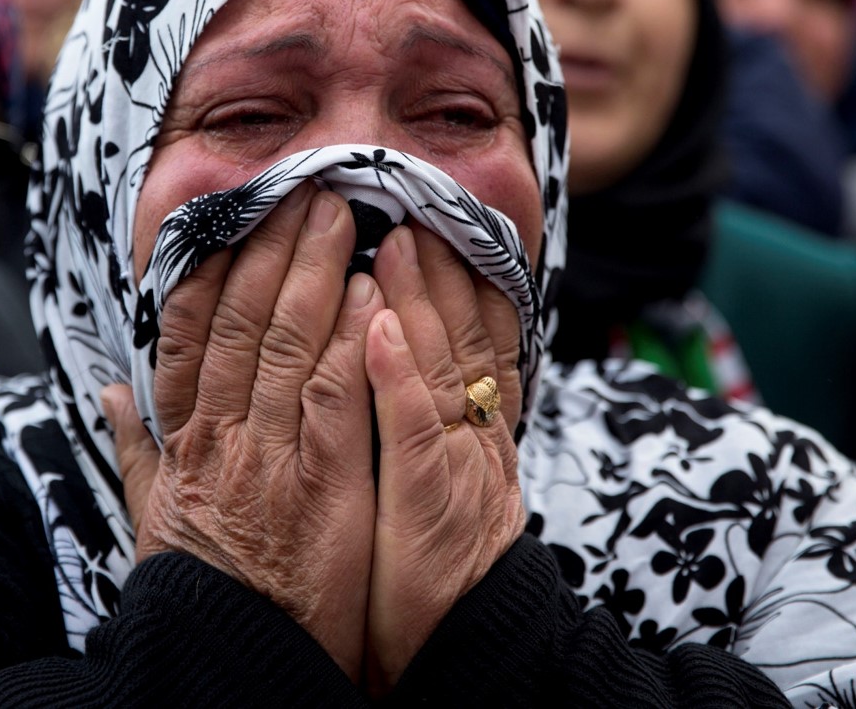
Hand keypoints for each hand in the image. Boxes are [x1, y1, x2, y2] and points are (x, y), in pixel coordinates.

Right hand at [105, 187, 378, 675]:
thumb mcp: (150, 516)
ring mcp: (273, 456)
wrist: (232, 659)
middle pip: (245, 321)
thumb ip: (137, 448)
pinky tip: (370, 297)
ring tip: (342, 216)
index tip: (233, 218)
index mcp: (185, 439)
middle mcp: (223, 436)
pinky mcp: (325, 484)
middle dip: (275, 249)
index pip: (191, 334)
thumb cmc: (200, 588)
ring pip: (289, 345)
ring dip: (316, 274)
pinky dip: (352, 343)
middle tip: (306, 190)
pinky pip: (337, 398)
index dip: (212, 268)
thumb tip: (110, 393)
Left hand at [363, 225, 524, 692]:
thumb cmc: (434, 572)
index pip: (471, 339)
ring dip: (423, 298)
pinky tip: (381, 329)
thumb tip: (400, 369)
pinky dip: (402, 376)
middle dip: (439, 267)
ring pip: (445, 363)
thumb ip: (421, 424)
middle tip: (414, 204)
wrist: (471, 650)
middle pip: (462, 334)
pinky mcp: (431, 500)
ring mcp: (457, 464)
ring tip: (400, 238)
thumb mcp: (435, 488)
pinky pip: (416, 430)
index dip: (455, 281)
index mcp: (472, 433)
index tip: (434, 224)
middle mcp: (474, 438)